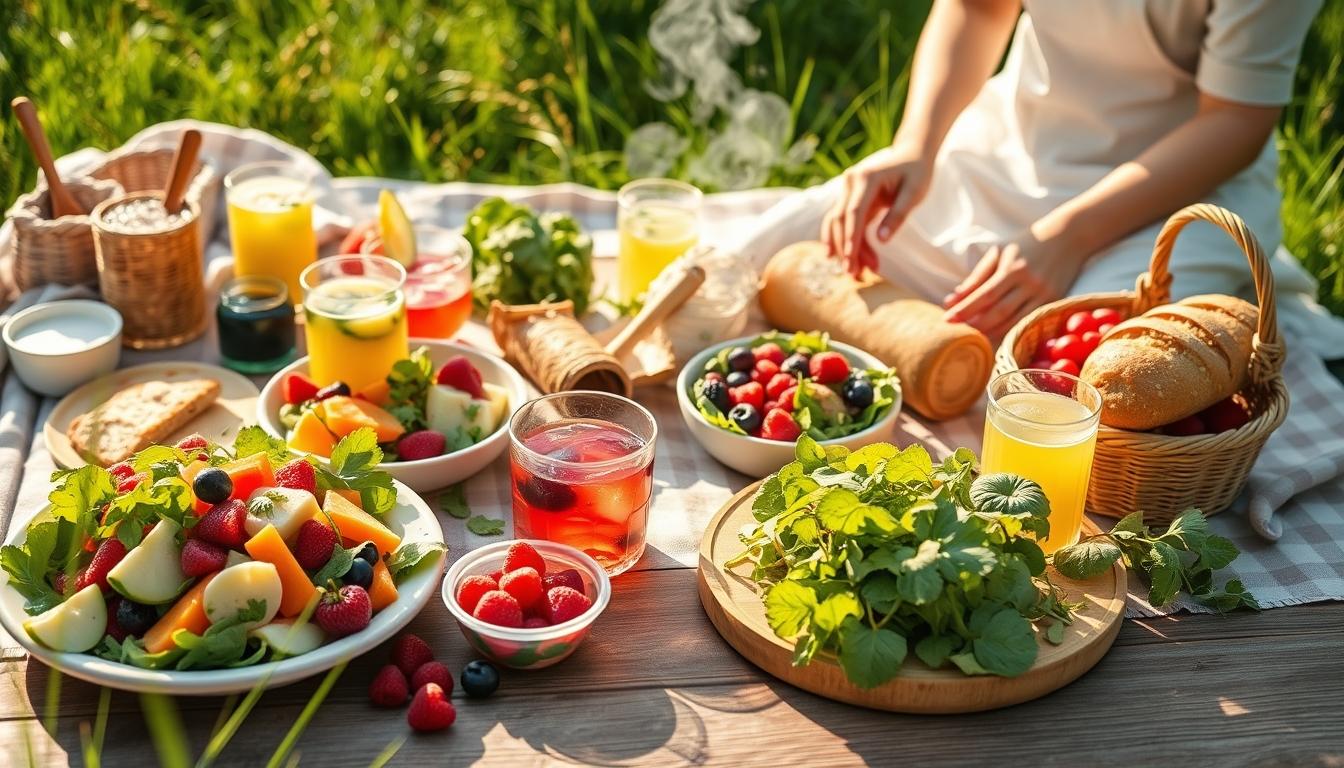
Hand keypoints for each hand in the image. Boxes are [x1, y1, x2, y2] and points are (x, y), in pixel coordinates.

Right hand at [820, 141, 932, 276]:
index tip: (851, 259)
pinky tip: (843, 258)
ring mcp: (847, 190)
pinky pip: (842, 222)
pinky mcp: (850, 199)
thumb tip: (882, 240)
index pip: (854, 212)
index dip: (851, 237)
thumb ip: (898, 215)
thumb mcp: (914, 193)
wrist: (911, 154)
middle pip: (840, 220)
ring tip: (855, 272)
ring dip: (843, 248)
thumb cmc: (916, 172)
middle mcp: (850, 182)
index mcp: (866, 178)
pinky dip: (843, 240)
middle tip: (855, 274)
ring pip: (837, 223)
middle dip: (846, 248)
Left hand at [942, 229, 1080, 339]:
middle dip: (976, 325)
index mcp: (1012, 268)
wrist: (1068, 236)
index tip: (947, 320)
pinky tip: (996, 335)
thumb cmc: (1026, 244)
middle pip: (998, 312)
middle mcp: (1029, 283)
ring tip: (973, 337)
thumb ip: (976, 277)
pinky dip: (1011, 330)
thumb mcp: (999, 252)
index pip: (984, 295)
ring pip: (1014, 321)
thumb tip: (951, 300)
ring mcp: (1044, 294)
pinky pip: (1028, 321)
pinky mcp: (1055, 301)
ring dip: (991, 332)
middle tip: (957, 333)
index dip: (965, 310)